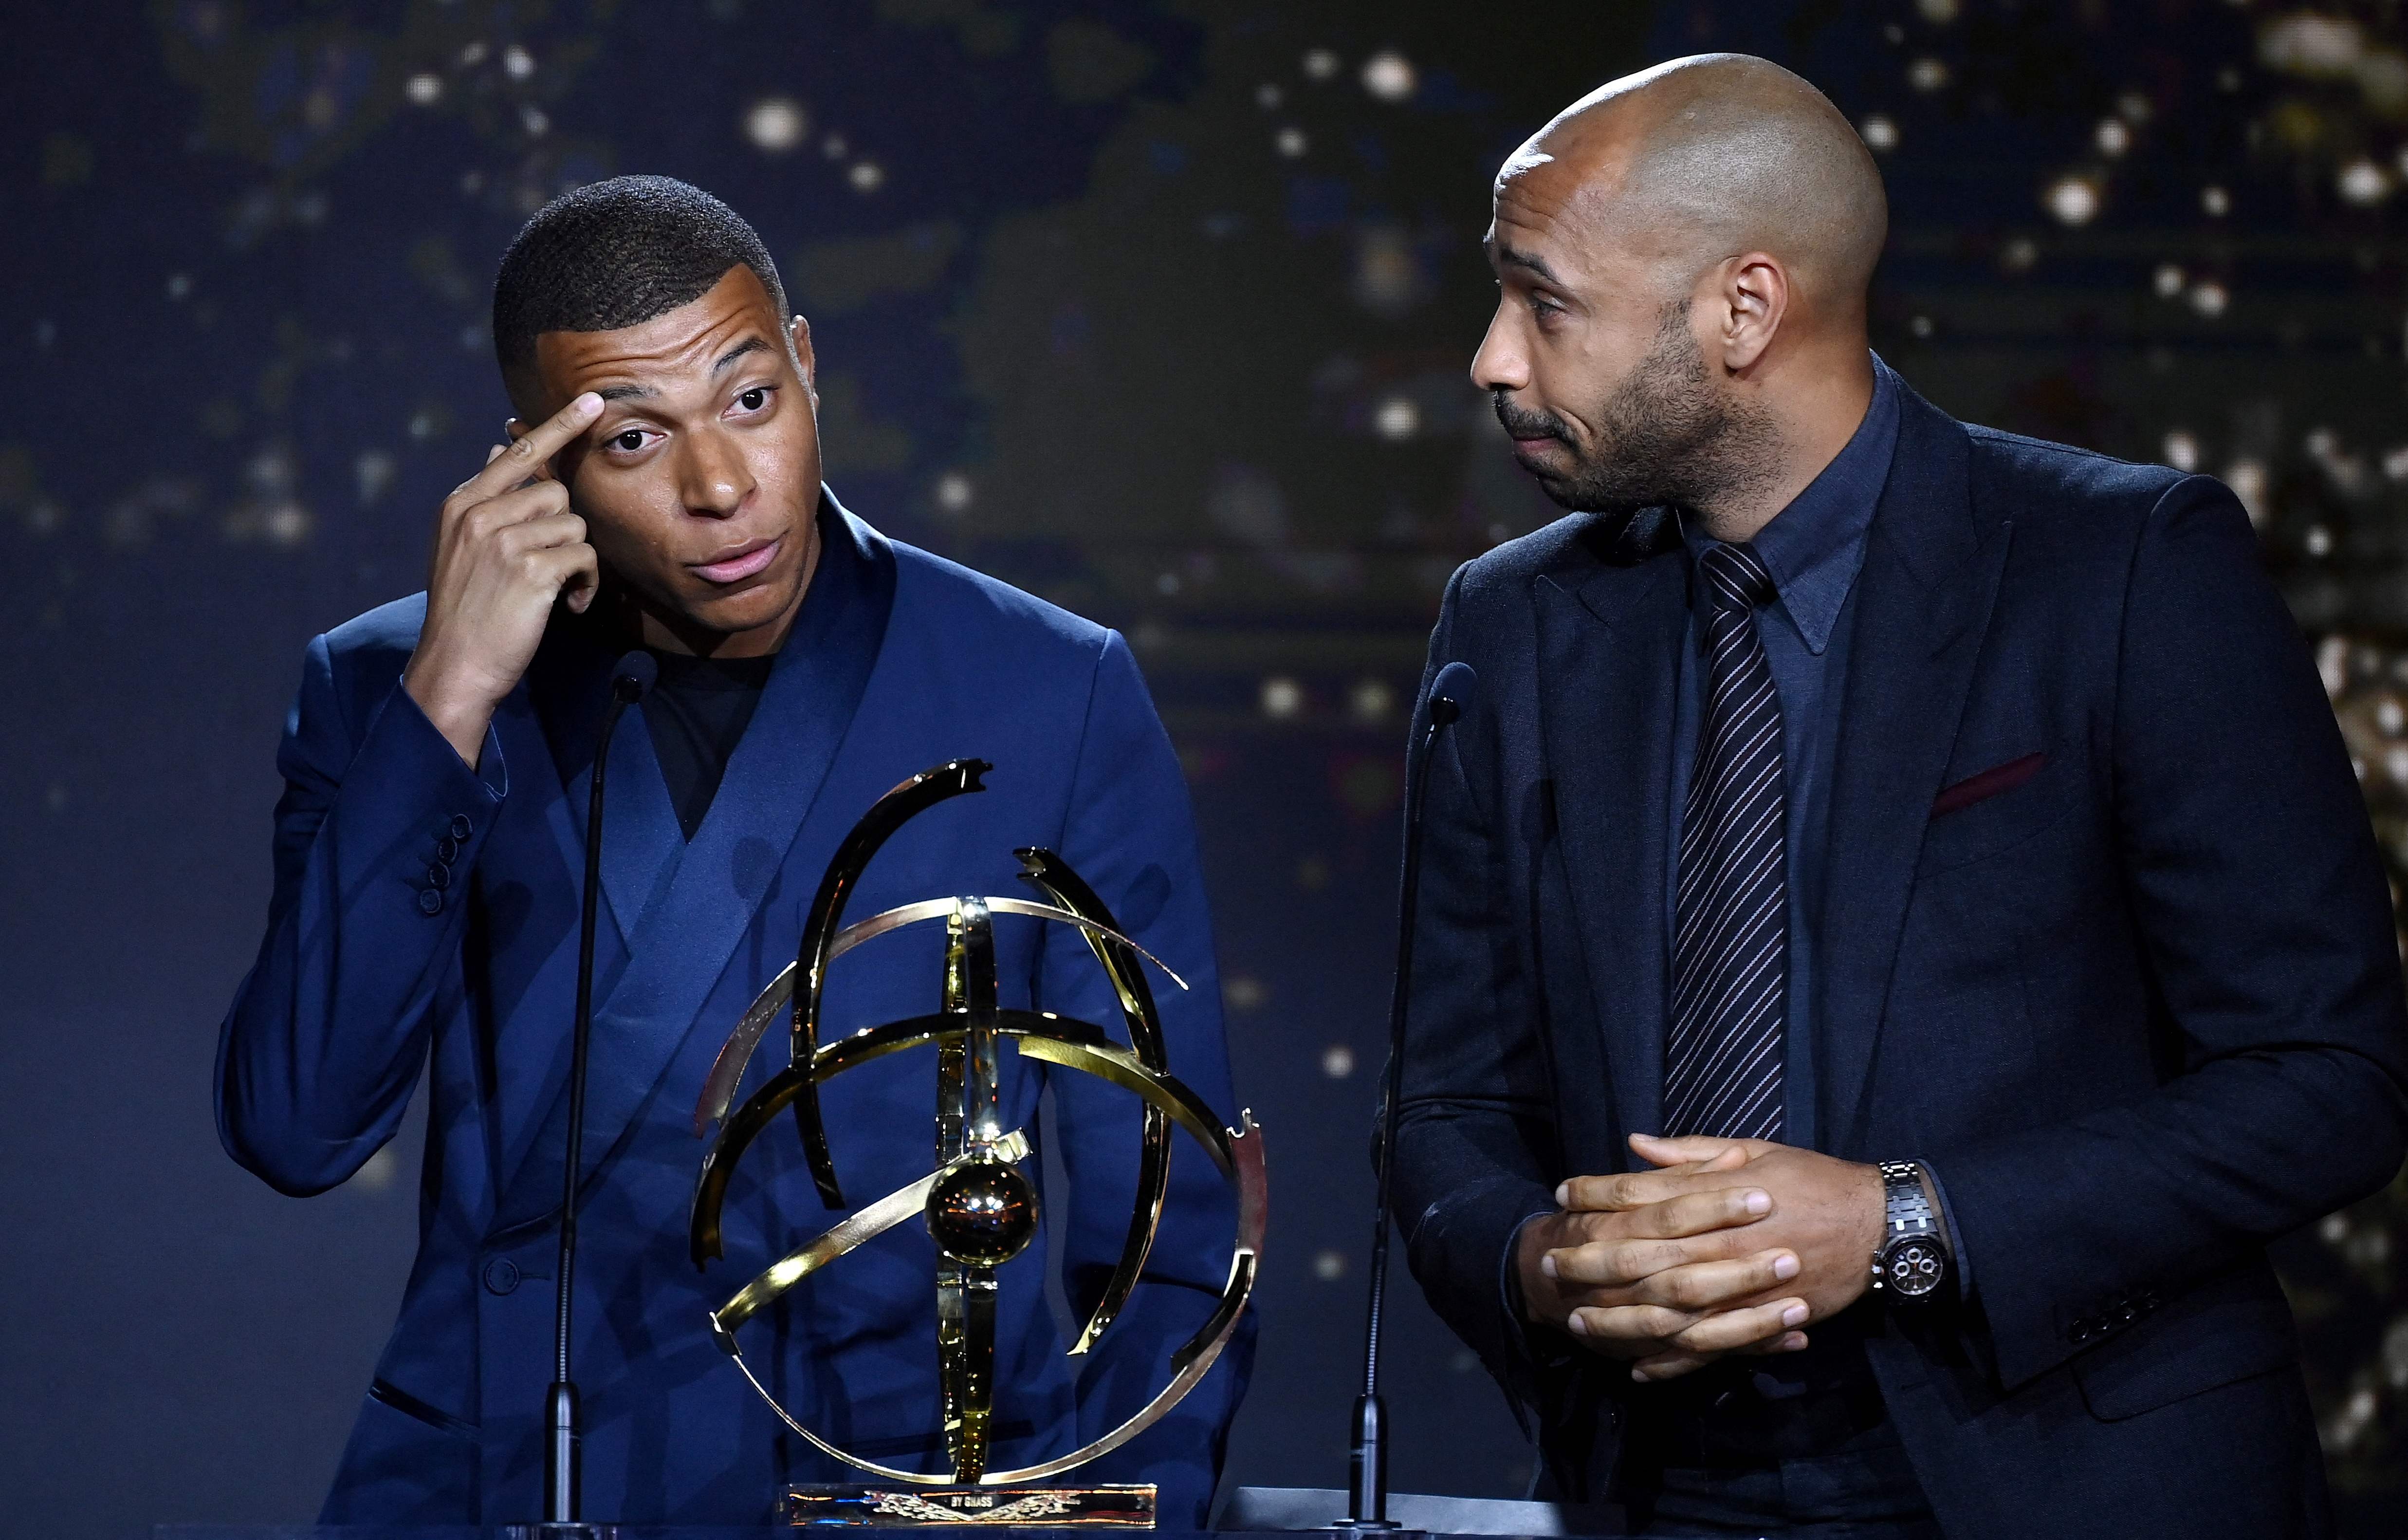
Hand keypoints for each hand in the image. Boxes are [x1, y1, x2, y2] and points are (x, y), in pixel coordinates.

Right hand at [403, 392, 603, 764]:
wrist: (455, 665)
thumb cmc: (465, 609)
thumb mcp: (460, 546)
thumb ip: (484, 498)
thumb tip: (497, 444)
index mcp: (462, 504)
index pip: (518, 451)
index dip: (559, 426)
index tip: (591, 402)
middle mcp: (479, 513)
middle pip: (556, 491)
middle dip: (563, 528)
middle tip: (548, 565)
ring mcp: (504, 539)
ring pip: (574, 523)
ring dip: (576, 559)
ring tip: (556, 589)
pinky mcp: (531, 568)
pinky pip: (584, 555)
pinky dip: (585, 583)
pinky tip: (568, 605)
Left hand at [1561, 1133, 1886, 1377]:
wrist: (1877, 1226)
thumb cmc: (1814, 1181)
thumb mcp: (1756, 1151)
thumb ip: (1692, 1153)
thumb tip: (1636, 1145)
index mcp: (1718, 1195)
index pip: (1642, 1193)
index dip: (1596, 1193)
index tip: (1561, 1194)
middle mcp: (1721, 1242)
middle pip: (1642, 1254)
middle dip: (1590, 1260)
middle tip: (1549, 1264)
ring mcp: (1740, 1288)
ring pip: (1667, 1310)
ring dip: (1618, 1319)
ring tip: (1578, 1323)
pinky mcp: (1760, 1321)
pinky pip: (1708, 1349)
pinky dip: (1671, 1361)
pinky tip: (1637, 1368)